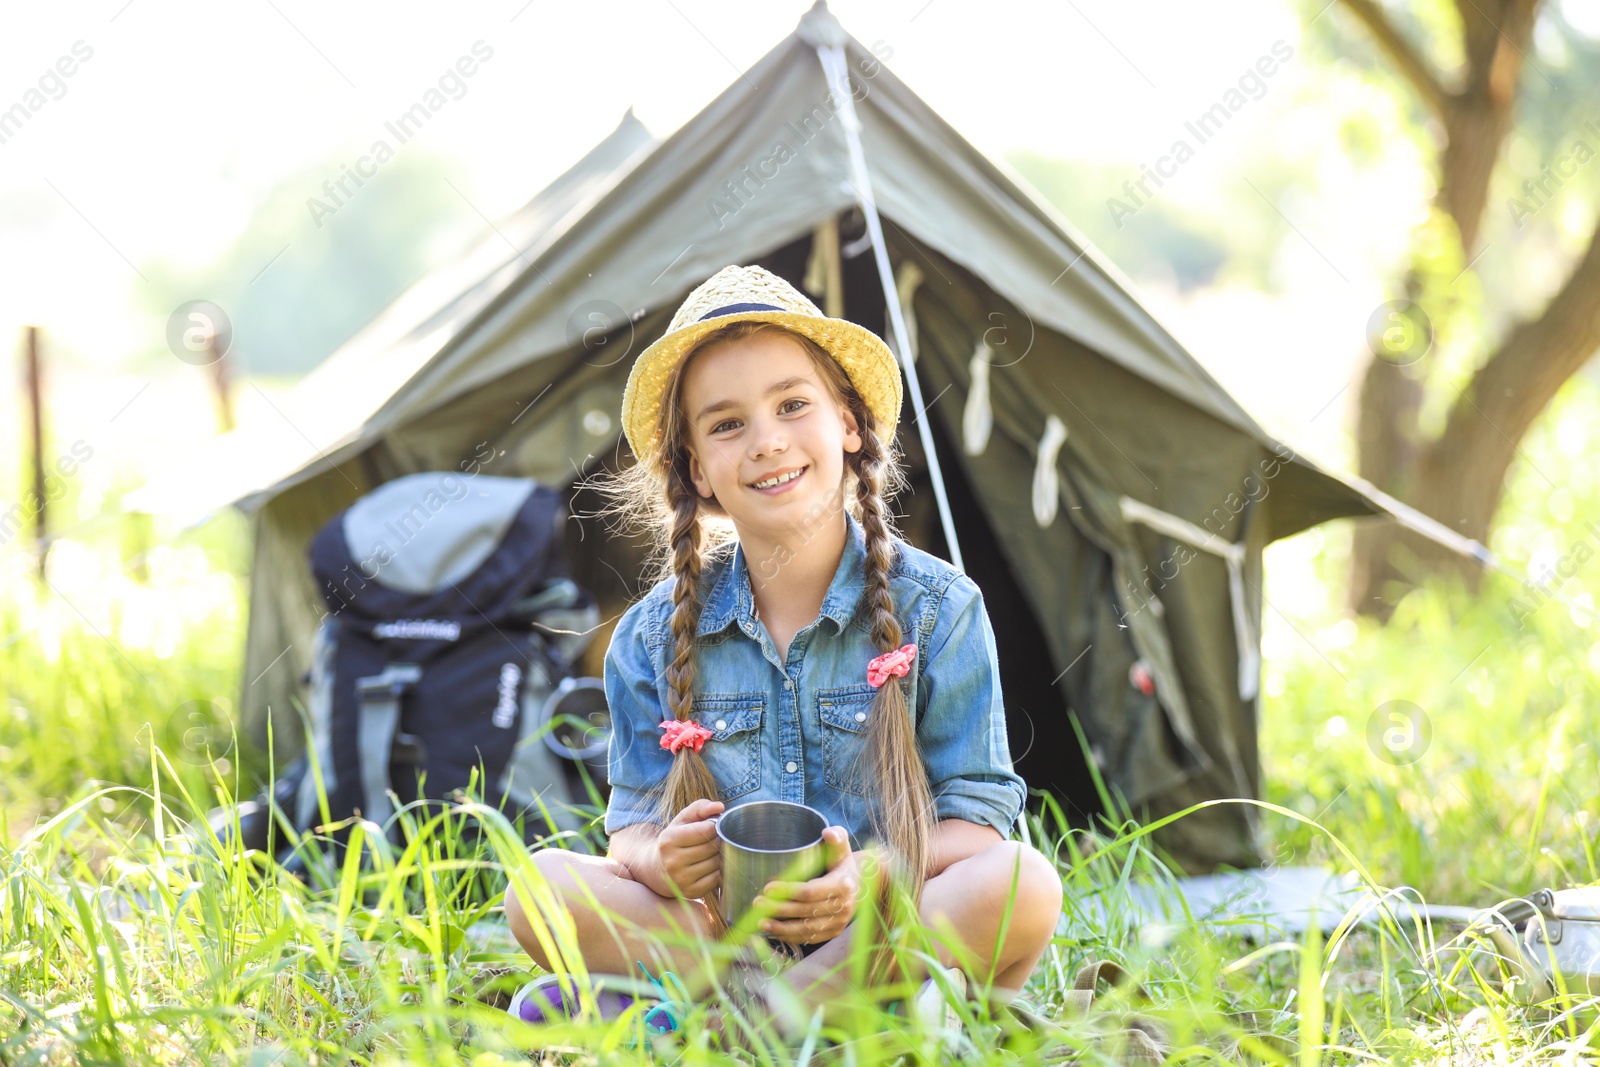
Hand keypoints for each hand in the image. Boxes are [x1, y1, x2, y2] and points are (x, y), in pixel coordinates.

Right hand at [656, 799, 723, 900]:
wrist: (657, 869)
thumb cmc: (675, 839)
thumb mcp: (682, 820)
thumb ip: (700, 807)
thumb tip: (720, 807)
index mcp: (668, 840)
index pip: (706, 830)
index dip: (714, 826)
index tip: (711, 827)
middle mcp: (672, 861)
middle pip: (713, 847)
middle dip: (718, 841)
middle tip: (714, 840)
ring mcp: (681, 879)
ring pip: (716, 863)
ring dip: (720, 856)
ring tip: (712, 852)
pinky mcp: (690, 892)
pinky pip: (716, 879)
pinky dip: (718, 871)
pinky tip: (710, 866)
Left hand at [755, 826, 871, 944]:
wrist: (860, 883)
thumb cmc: (843, 862)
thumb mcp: (842, 847)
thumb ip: (836, 837)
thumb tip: (828, 833)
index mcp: (843, 884)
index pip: (812, 891)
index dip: (788, 891)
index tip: (768, 887)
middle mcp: (843, 906)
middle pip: (806, 911)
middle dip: (779, 909)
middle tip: (757, 903)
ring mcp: (839, 922)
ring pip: (807, 929)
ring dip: (782, 927)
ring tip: (761, 922)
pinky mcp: (833, 932)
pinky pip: (810, 938)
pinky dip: (790, 937)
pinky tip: (773, 932)